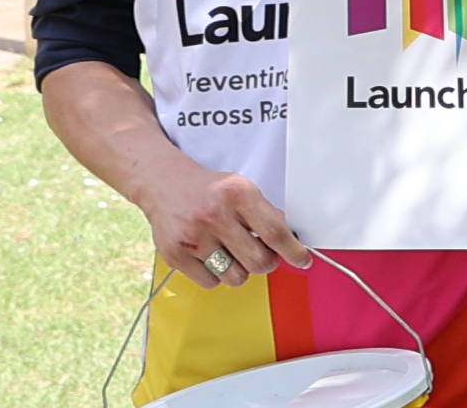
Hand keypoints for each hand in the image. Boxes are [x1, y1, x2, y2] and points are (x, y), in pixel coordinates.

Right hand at [133, 160, 307, 289]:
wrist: (163, 183)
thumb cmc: (208, 189)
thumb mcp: (243, 188)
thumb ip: (265, 214)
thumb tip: (289, 242)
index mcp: (237, 194)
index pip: (275, 232)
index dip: (294, 251)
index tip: (302, 260)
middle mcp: (215, 215)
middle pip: (258, 261)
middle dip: (267, 263)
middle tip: (261, 255)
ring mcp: (193, 237)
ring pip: (236, 277)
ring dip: (240, 270)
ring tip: (231, 252)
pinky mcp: (175, 255)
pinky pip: (210, 283)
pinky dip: (216, 275)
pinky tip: (210, 256)